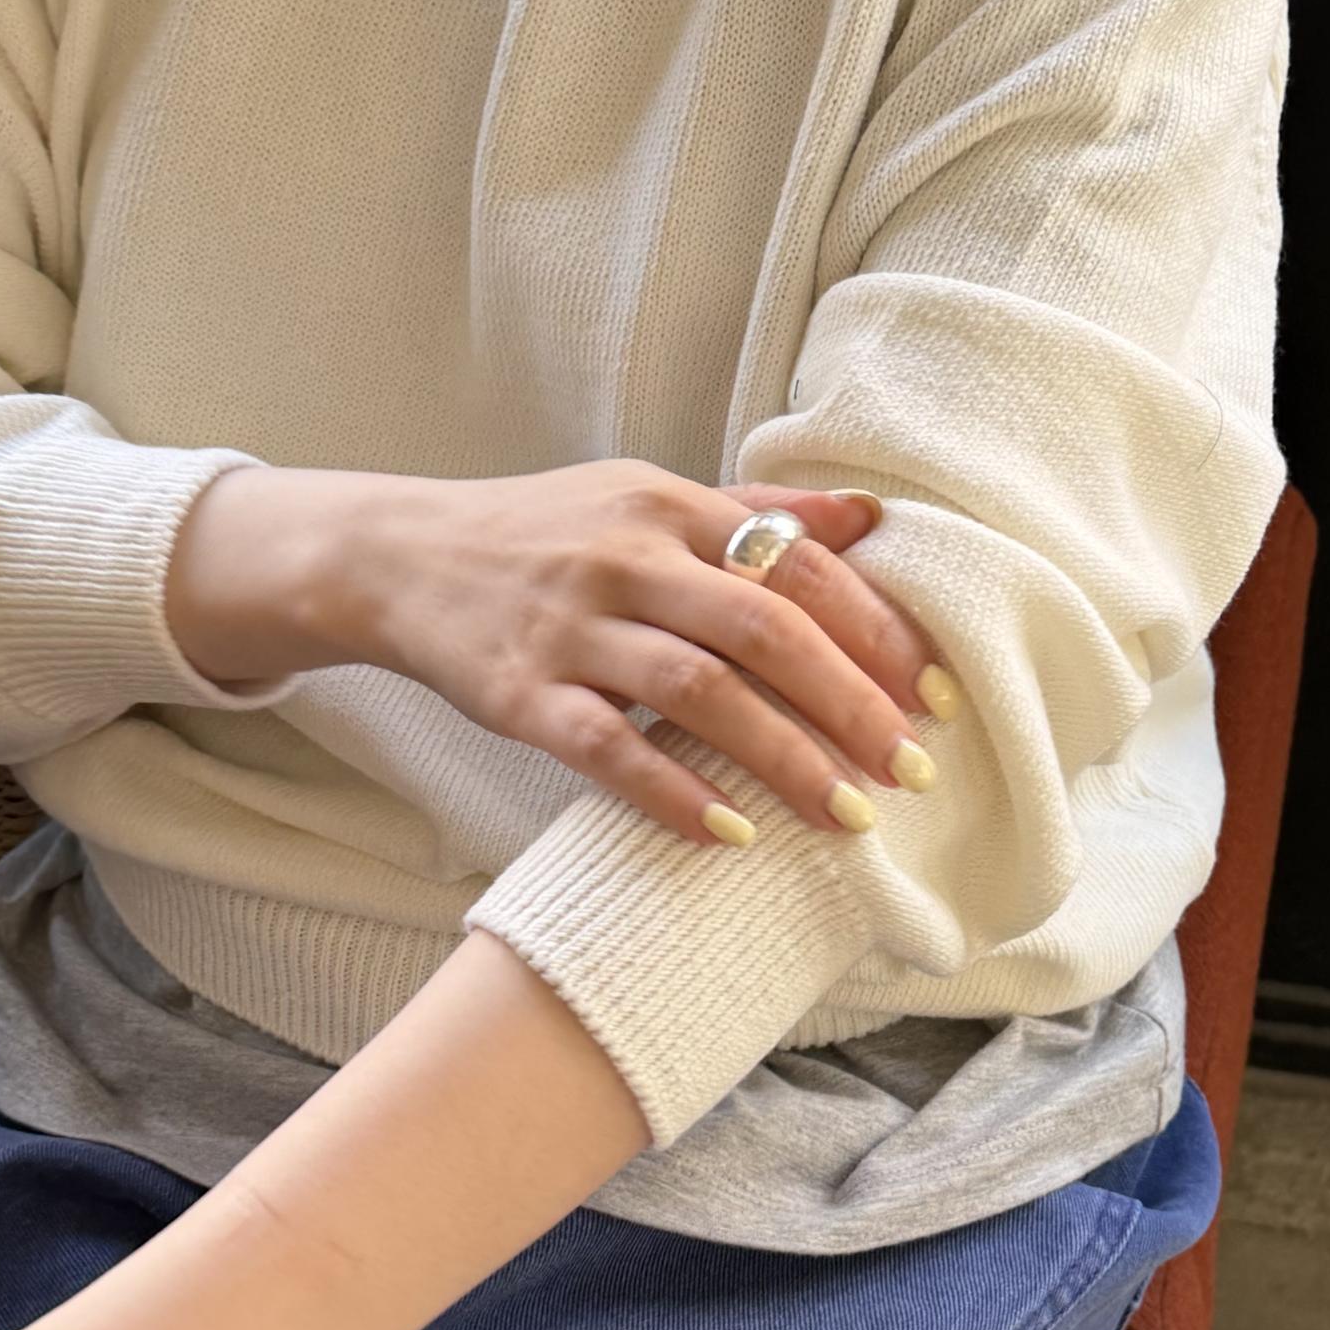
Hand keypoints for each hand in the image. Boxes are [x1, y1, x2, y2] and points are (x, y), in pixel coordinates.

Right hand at [168, 459, 954, 849]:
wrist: (395, 557)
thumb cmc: (541, 534)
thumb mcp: (646, 496)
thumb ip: (756, 511)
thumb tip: (870, 515)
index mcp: (670, 506)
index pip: (796, 565)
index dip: (875, 631)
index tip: (934, 693)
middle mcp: (627, 559)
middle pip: (763, 630)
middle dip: (849, 704)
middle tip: (911, 769)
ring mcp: (570, 628)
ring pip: (697, 692)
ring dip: (781, 759)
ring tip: (845, 815)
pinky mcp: (519, 693)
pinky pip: (606, 748)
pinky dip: (671, 792)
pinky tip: (730, 834)